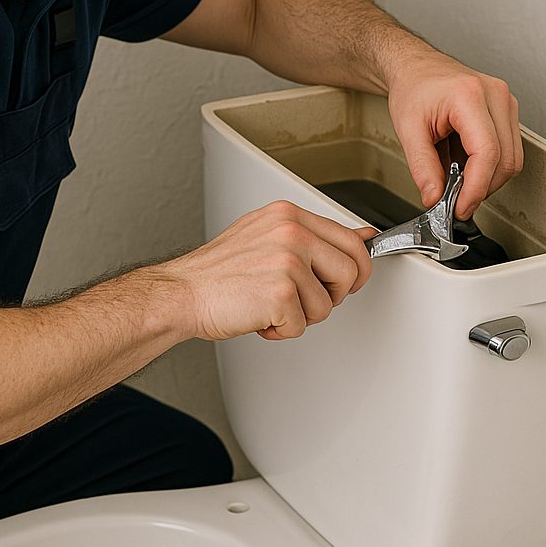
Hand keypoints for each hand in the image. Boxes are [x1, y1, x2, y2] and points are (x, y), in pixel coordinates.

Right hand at [158, 201, 376, 341]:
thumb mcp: (268, 237)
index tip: (348, 281)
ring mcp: (287, 262)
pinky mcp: (280, 294)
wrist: (182, 293)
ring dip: (301, 316)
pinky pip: (303, 325)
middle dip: (334, 294)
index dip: (357, 268)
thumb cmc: (219, 272)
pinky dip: (281, 331)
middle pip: (351, 271)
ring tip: (270, 305)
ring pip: (328, 304)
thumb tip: (362, 237)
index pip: (350, 239)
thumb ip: (314, 236)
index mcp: (288, 216)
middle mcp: (290, 233)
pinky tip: (260, 316)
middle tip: (306, 300)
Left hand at [385, 47, 523, 219]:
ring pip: (512, 159)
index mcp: (469, 95)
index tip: (461, 207)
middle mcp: (495, 95)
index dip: (477, 188)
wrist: (417, 68)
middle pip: (506, 160)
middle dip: (482, 188)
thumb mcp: (407, 130)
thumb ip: (422, 167)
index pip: (487, 153)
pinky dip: (489, 166)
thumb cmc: (413, 87)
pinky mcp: (507, 111)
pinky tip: (466, 165)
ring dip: (487, 179)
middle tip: (455, 201)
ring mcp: (506, 102)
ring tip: (457, 179)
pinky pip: (509, 149)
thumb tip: (435, 197)